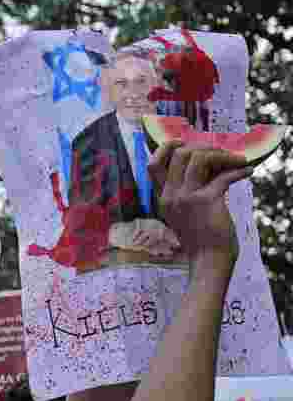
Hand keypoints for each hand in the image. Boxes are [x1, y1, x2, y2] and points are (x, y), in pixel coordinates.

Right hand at [148, 142, 251, 263]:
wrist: (208, 259)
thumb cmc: (200, 237)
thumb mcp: (184, 212)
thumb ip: (188, 189)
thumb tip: (207, 163)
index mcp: (163, 197)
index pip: (153, 164)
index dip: (166, 147)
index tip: (185, 141)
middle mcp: (170, 195)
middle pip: (179, 154)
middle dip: (203, 147)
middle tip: (220, 152)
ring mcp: (186, 198)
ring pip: (199, 158)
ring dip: (220, 154)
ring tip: (234, 160)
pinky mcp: (206, 201)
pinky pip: (223, 176)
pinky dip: (239, 170)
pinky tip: (247, 171)